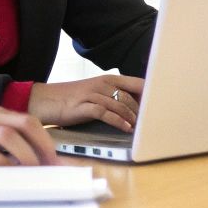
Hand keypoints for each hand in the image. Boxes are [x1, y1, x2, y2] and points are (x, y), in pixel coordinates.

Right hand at [0, 102, 58, 165]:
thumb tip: (27, 162)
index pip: (29, 122)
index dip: (46, 139)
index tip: (58, 160)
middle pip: (24, 124)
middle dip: (42, 145)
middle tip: (50, 166)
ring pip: (7, 135)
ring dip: (24, 153)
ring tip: (32, 170)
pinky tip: (3, 171)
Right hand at [27, 74, 144, 132]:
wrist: (45, 100)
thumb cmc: (71, 98)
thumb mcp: (94, 92)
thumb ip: (112, 95)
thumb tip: (134, 106)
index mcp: (107, 79)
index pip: (136, 82)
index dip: (150, 92)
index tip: (162, 103)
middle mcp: (102, 84)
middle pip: (130, 95)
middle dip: (143, 110)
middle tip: (151, 121)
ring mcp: (93, 94)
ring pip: (120, 104)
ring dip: (132, 116)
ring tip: (141, 127)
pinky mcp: (84, 106)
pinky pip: (106, 113)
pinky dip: (119, 121)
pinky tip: (126, 128)